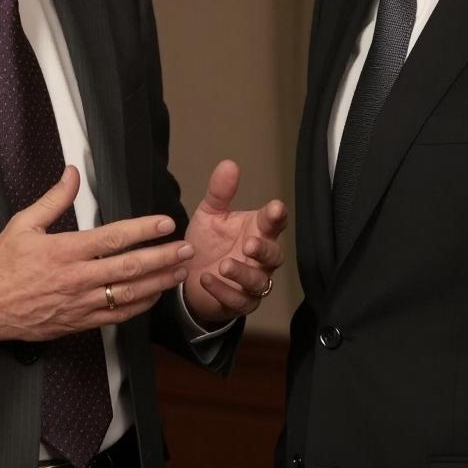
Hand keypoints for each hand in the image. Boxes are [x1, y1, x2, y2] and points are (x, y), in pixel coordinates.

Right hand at [0, 166, 193, 344]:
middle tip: (186, 249)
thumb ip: (53, 199)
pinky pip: (117, 316)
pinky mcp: (79, 322)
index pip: (112, 238)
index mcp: (64, 251)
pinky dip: (139, 306)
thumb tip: (72, 173)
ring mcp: (80, 303)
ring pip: (128, 295)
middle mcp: (77, 278)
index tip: (165, 223)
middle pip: (129, 268)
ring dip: (158, 283)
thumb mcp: (22, 224)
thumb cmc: (2, 266)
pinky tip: (155, 296)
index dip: (143, 230)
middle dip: (162, 258)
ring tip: (180, 272)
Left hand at [182, 159, 286, 324]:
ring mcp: (252, 283)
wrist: (190, 276)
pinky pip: (237, 301)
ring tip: (224, 264)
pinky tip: (207, 279)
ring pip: (259, 282)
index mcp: (257, 231)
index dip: (276, 216)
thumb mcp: (211, 214)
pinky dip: (222, 291)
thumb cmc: (208, 242)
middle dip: (264, 249)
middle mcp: (260, 259)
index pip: (273, 223)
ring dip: (243, 273)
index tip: (275, 208)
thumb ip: (220, 192)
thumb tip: (229, 164)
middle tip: (250, 243)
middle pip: (274, 255)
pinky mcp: (238, 303)